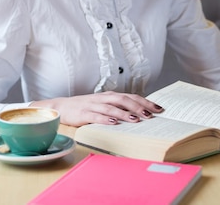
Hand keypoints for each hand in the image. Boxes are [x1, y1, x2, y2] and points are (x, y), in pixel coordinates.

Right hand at [31, 92, 163, 126]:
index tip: (159, 109)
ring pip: (112, 108)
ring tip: (136, 119)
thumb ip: (117, 108)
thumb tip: (139, 114)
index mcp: (110, 96)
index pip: (131, 96)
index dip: (145, 102)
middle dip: (139, 107)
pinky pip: (96, 116)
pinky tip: (114, 123)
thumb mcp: (103, 105)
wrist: (61, 107)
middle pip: (124, 100)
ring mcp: (93, 105)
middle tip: (151, 114)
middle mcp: (103, 98)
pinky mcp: (83, 114)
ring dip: (125, 113)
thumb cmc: (85, 108)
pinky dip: (106, 119)